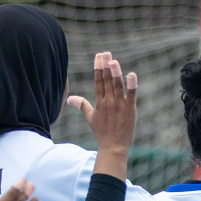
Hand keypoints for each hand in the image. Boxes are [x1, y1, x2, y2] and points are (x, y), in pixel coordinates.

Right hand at [69, 53, 137, 179]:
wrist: (113, 146)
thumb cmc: (102, 132)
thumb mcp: (90, 117)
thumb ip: (81, 105)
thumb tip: (69, 98)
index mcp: (99, 102)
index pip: (98, 81)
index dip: (98, 67)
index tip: (99, 56)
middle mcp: (108, 102)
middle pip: (106, 81)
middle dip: (106, 66)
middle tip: (106, 53)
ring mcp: (119, 105)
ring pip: (117, 86)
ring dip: (115, 73)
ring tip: (113, 61)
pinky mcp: (130, 109)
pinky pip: (131, 95)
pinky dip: (131, 85)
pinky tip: (131, 74)